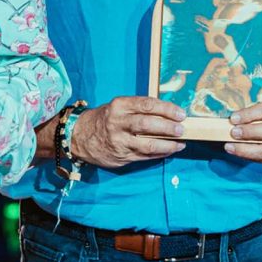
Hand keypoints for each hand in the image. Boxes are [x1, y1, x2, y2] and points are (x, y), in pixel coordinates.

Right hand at [67, 96, 187, 168]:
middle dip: (168, 127)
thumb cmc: (105, 119)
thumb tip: (167, 113)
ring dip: (168, 145)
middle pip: (148, 124)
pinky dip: (160, 154)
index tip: (180, 113)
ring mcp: (119, 141)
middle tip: (181, 129)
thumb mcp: (118, 107)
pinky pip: (145, 156)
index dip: (167, 109)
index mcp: (119, 106)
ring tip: (180, 143)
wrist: (80, 136)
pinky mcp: (121, 156)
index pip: (147, 105)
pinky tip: (169, 151)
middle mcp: (118, 123)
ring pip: (148, 144)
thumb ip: (138, 109)